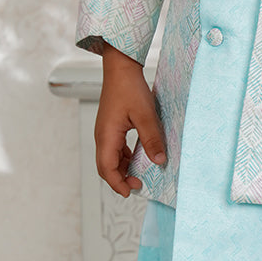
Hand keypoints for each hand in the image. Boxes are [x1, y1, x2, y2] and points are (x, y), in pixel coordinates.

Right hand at [94, 44, 166, 197]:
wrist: (120, 68)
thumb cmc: (129, 88)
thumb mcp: (145, 115)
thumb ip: (152, 139)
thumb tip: (159, 161)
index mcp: (106, 136)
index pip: (107, 169)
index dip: (118, 184)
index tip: (131, 192)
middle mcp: (102, 136)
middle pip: (106, 167)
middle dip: (120, 179)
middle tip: (138, 185)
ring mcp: (105, 131)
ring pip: (110, 158)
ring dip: (122, 169)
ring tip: (139, 174)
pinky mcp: (110, 126)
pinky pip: (114, 148)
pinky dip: (124, 157)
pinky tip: (137, 157)